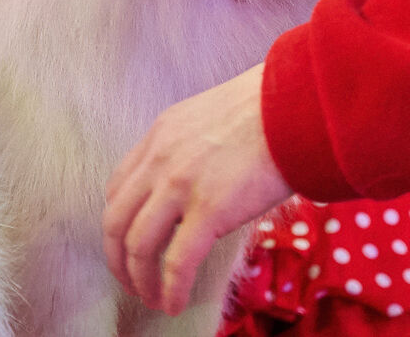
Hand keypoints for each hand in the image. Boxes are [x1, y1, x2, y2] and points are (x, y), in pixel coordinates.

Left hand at [102, 64, 291, 314]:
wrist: (293, 106)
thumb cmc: (266, 111)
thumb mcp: (208, 119)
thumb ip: (190, 150)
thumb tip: (197, 183)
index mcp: (158, 137)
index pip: (118, 187)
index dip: (119, 223)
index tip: (128, 243)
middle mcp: (159, 160)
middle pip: (116, 220)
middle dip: (118, 258)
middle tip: (130, 280)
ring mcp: (179, 185)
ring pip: (138, 245)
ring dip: (139, 279)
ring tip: (151, 298)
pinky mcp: (208, 210)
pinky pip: (177, 261)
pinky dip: (170, 289)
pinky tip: (173, 303)